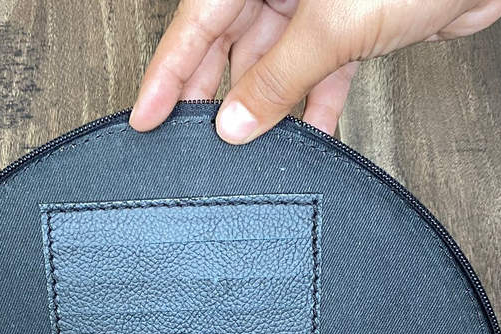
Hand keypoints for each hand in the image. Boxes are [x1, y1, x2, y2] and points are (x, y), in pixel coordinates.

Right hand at [131, 0, 500, 141]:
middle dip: (212, 94)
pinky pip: (319, 73)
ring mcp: (319, 2)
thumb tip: (234, 122)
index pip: (198, 20)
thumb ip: (278, 79)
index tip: (147, 116)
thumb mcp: (332, 27)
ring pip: (274, 63)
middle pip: (230, 43)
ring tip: (246, 151)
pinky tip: (306, 139)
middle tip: (188, 143)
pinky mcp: (353, 25)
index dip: (169, 72)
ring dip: (265, 109)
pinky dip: (314, 107)